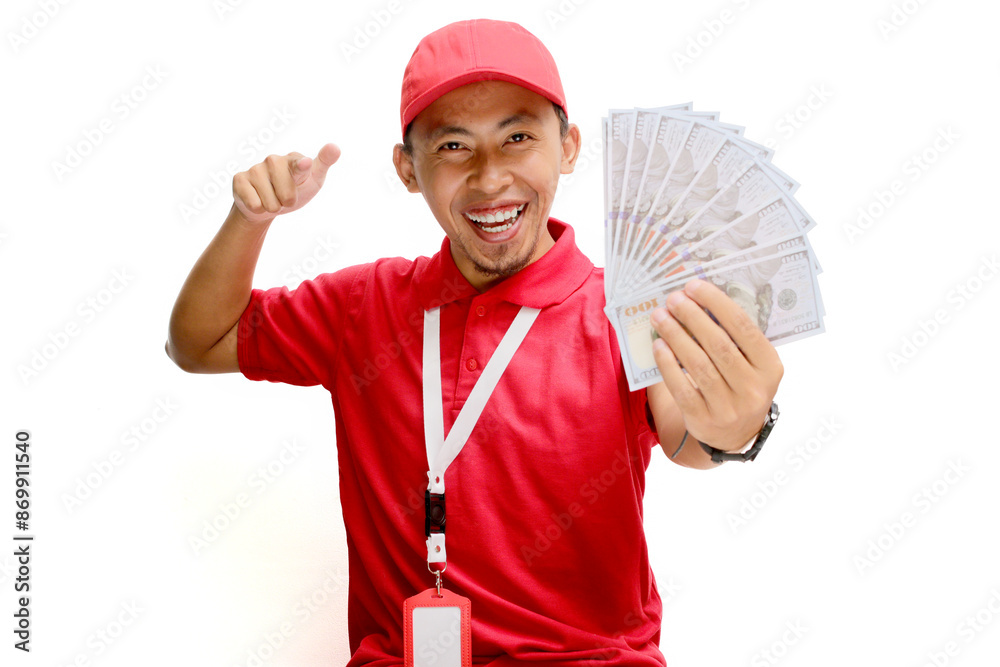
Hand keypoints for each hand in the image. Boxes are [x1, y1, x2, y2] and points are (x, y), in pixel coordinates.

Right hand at [232, 143, 340, 224]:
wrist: (267, 205)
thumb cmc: (294, 190)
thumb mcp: (313, 179)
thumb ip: (323, 164)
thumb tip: (335, 147)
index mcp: (294, 160)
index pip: (299, 166)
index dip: (301, 167)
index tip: (305, 164)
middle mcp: (273, 160)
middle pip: (286, 195)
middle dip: (288, 202)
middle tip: (285, 197)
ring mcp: (255, 168)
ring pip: (270, 202)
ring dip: (273, 206)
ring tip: (271, 198)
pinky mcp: (240, 179)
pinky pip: (254, 204)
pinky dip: (258, 208)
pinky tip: (257, 199)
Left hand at [649, 279, 782, 450]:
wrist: (733, 434)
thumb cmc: (738, 384)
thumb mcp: (750, 364)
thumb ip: (734, 337)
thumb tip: (698, 298)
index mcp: (770, 367)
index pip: (744, 327)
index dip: (716, 303)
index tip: (694, 286)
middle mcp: (753, 389)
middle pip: (718, 345)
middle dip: (692, 317)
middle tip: (673, 298)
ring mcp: (729, 408)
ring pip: (698, 365)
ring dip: (676, 336)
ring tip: (660, 317)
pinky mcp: (703, 420)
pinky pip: (682, 388)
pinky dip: (667, 364)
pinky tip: (658, 345)